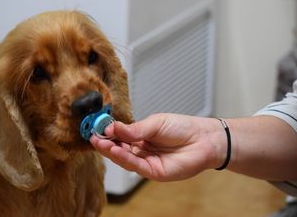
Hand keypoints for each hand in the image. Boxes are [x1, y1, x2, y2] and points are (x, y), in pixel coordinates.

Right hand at [90, 113, 223, 180]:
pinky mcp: (153, 172)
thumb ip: (133, 129)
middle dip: (104, 142)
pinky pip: (135, 165)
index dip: (107, 132)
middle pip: (118, 149)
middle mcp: (141, 150)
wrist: (204, 139)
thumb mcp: (154, 123)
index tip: (95, 126)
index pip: (119, 136)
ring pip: (123, 159)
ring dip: (110, 150)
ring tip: (100, 141)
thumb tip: (112, 127)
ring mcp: (146, 162)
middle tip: (93, 135)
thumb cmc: (182, 128)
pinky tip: (115, 149)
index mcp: (140, 136)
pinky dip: (123, 157)